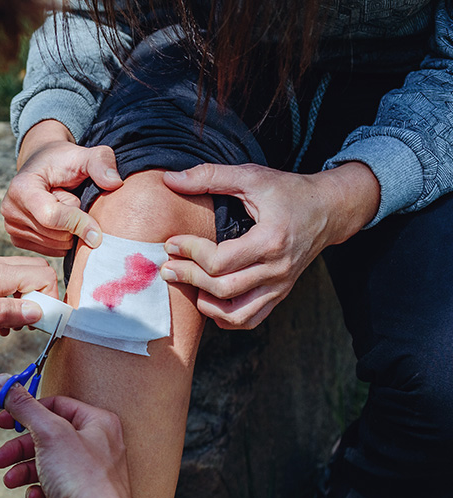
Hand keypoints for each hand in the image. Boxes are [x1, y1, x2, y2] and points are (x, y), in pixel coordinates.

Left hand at [0, 255, 57, 350]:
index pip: (42, 274)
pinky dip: (10, 299)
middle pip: (35, 271)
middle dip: (42, 298)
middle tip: (30, 328)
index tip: (44, 326)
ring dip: (26, 301)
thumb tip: (38, 311)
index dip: (51, 300)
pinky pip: (3, 280)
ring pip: (20, 276)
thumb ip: (2, 314)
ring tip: (12, 329)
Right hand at [0, 375, 134, 497]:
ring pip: (50, 464)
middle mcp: (100, 446)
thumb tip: (3, 381)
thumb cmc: (82, 476)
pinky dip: (41, 491)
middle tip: (0, 457)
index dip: (27, 411)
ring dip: (25, 471)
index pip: (57, 405)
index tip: (3, 420)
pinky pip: (57, 488)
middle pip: (50, 437)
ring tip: (10, 481)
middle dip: (20, 449)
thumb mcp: (48, 432)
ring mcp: (94, 474)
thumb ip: (24, 406)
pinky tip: (34, 497)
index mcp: (98, 423)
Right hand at [1, 120, 122, 256]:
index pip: (52, 217)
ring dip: (70, 231)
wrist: (42, 166)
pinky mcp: (17, 239)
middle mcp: (10, 210)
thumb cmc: (63, 161)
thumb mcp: (84, 155)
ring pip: (56, 246)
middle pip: (56, 235)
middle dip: (75, 223)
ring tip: (63, 208)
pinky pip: (51, 251)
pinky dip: (62, 240)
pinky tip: (59, 221)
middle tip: (71, 200)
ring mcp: (11, 227)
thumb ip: (101, 163)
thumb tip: (115, 183)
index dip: (79, 223)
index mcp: (21, 188)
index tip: (98, 229)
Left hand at [160, 162, 378, 328]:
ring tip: (188, 285)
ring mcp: (279, 286)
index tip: (172, 243)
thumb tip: (169, 179)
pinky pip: (249, 320)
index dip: (190, 253)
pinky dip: (225, 318)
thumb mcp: (252, 176)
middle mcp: (277, 269)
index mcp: (270, 240)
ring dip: (205, 304)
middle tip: (169, 267)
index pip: (220, 261)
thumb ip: (210, 176)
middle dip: (189, 278)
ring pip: (235, 313)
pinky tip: (209, 300)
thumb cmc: (290, 192)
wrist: (330, 210)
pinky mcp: (279, 294)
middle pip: (222, 289)